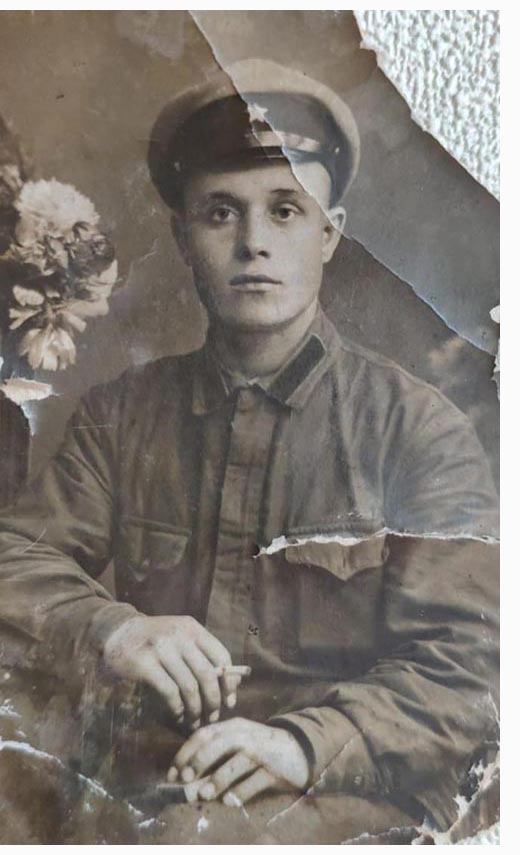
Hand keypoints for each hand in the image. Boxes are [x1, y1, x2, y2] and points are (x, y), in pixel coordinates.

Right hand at [102, 615, 240, 727]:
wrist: (117, 632)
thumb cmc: (154, 640)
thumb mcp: (180, 637)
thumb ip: (201, 654)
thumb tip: (231, 684)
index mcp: (192, 628)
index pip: (221, 656)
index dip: (229, 682)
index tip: (229, 701)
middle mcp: (178, 635)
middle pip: (208, 674)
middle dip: (213, 701)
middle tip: (213, 717)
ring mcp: (160, 648)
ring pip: (190, 686)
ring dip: (196, 709)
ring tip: (195, 720)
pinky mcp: (144, 663)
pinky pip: (169, 692)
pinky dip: (177, 708)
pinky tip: (178, 714)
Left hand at [167, 718, 309, 804]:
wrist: (299, 750)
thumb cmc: (260, 750)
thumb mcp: (238, 745)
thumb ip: (216, 756)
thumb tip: (187, 779)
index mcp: (234, 727)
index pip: (206, 733)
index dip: (186, 751)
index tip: (172, 772)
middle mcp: (247, 735)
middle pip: (219, 742)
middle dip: (199, 760)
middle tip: (185, 779)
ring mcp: (262, 751)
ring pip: (237, 761)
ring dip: (218, 778)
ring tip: (203, 794)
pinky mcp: (276, 769)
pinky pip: (256, 781)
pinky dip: (241, 791)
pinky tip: (229, 802)